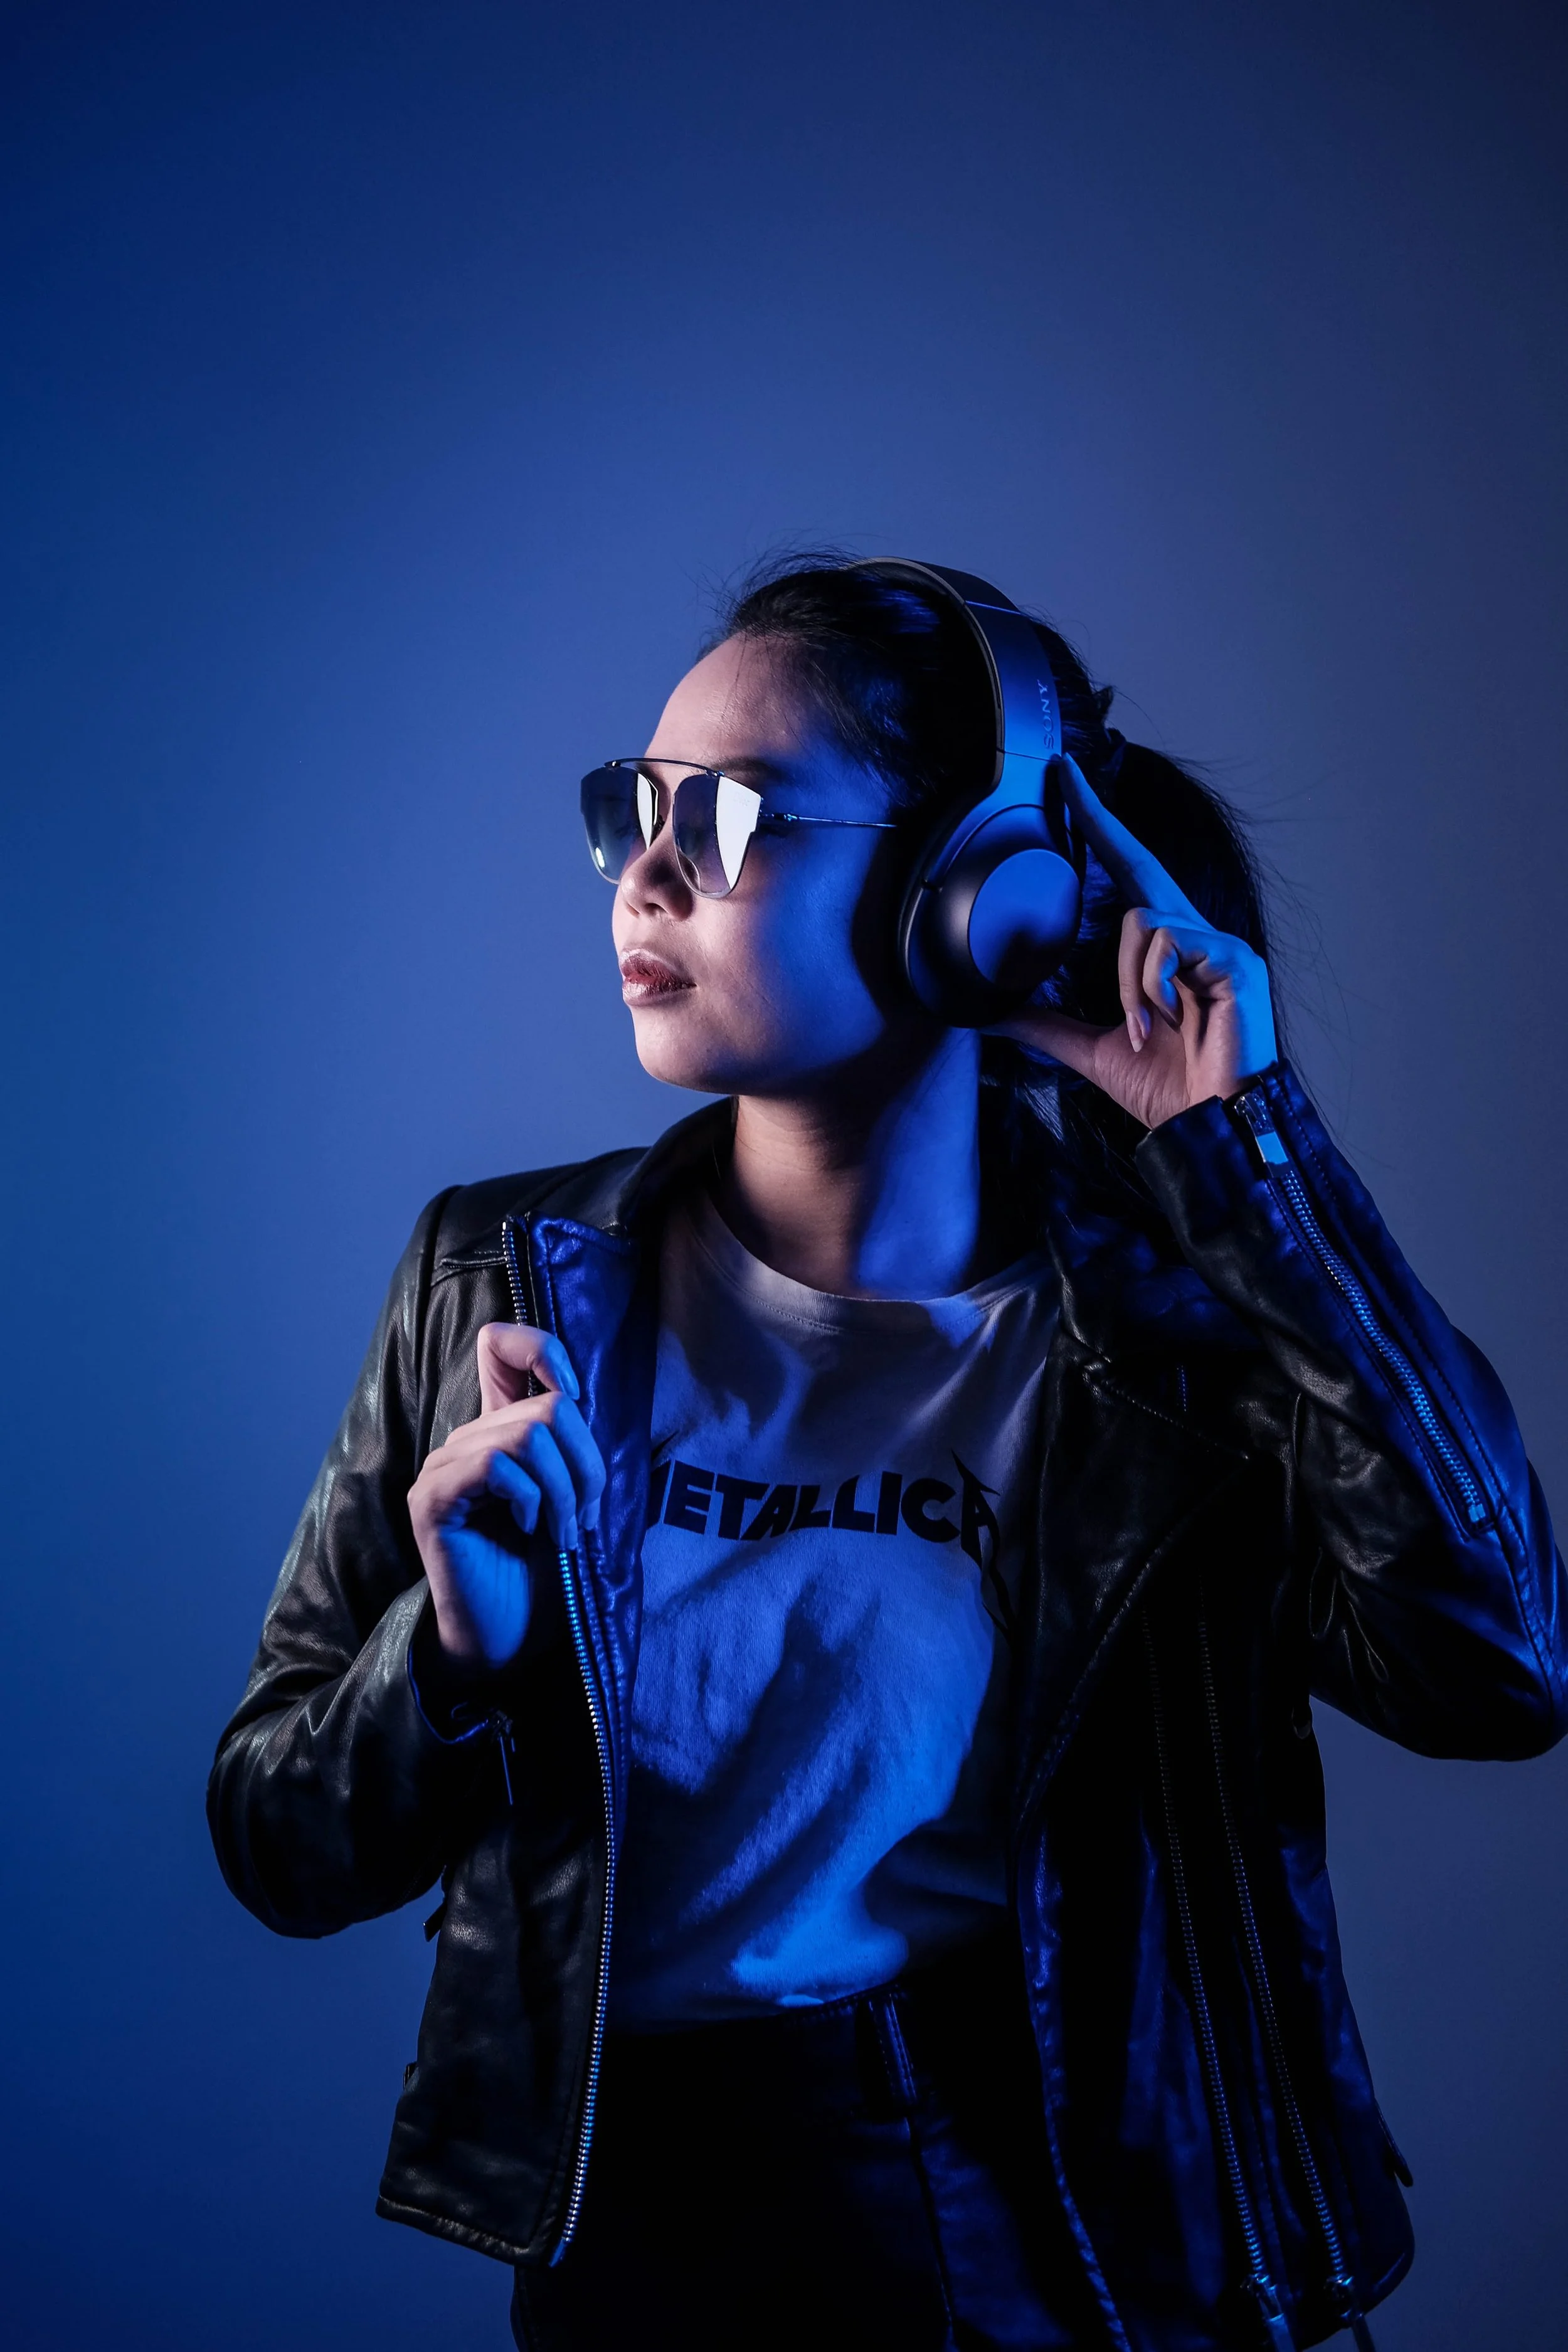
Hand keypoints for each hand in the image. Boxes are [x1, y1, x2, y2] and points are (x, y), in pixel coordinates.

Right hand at [408, 1324, 605, 1670]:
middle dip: (587, 1466)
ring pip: (529, 1436)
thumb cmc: (542, 1576)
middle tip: (584, 1517)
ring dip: (565, 1491)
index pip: (501, 1345)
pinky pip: (498, 1466)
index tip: (578, 1396)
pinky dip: (532, 1500)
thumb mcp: (573, 1500)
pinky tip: (530, 1531)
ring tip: (563, 1533)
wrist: (507, 1642)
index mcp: (498, 1431)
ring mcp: (444, 1467)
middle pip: (548, 1406)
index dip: (543, 1349)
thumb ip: (573, 1448)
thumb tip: (587, 1399)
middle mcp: (465, 1440)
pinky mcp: (433, 1498)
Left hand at [991, 755, 1277, 1128]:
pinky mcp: (1235, 959)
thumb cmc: (1167, 1087)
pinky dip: (1150, 986)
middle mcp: (1196, 935)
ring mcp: (1219, 944)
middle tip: (1061, 772)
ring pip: (1142, 919)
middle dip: (1099, 819)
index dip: (1099, 830)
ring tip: (1143, 1028)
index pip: (1128, 877)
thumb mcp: (1091, 1049)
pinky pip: (1168, 944)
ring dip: (1127, 980)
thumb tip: (990, 1014)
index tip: (1067, 787)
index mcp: (1166, 950)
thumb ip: (1045, 1025)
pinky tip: (1163, 1021)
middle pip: (1139, 864)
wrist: (1212, 1129)